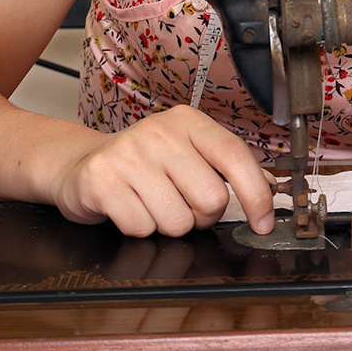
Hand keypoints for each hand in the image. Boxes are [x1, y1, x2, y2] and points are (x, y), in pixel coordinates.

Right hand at [49, 105, 275, 237]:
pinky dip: (138, 228)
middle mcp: (158, 132)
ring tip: (151, 203)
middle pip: (210, 200)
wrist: (81, 164)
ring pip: (177, 222)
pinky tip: (128, 207)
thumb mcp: (186, 152)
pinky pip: (142, 228)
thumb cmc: (142, 164)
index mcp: (187, 122)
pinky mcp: (102, 181)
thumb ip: (226, 167)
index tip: (264, 223)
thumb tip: (270, 187)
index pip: (234, 156)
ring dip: (168, 225)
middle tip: (181, 204)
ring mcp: (128, 155)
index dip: (256, 195)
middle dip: (201, 216)